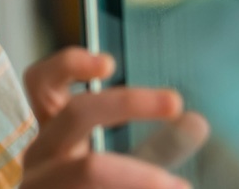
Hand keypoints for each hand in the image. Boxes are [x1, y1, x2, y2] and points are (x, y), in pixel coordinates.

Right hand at [20, 47, 205, 188]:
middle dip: (127, 102)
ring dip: (139, 175)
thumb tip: (198, 122)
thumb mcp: (122, 173)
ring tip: (179, 187)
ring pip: (89, 169)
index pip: (41, 86)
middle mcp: (39, 162)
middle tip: (176, 102)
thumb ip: (156, 150)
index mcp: (53, 141)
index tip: (110, 63)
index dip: (68, 65)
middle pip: (75, 115)